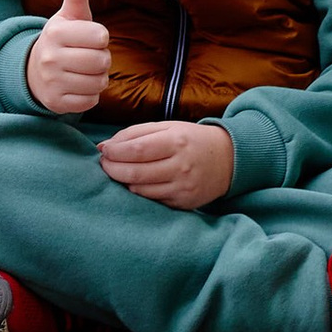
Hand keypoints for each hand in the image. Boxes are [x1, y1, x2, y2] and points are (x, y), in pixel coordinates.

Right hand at [27, 0, 111, 116]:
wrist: (34, 71)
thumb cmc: (62, 40)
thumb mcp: (68, 16)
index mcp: (56, 32)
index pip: (101, 36)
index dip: (101, 38)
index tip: (90, 38)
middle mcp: (50, 57)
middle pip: (102, 61)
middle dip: (102, 60)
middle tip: (89, 57)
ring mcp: (52, 81)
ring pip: (98, 83)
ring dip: (98, 79)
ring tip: (85, 72)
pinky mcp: (56, 102)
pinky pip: (90, 101)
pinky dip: (90, 95)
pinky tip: (79, 86)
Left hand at [98, 117, 234, 209]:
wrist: (228, 160)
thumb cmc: (191, 139)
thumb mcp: (167, 127)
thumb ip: (135, 133)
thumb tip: (104, 146)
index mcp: (176, 142)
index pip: (137, 150)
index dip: (115, 152)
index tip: (104, 150)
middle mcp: (181, 167)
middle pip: (135, 172)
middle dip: (112, 168)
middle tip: (104, 163)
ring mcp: (183, 188)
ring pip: (140, 189)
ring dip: (122, 181)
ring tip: (118, 171)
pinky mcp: (184, 203)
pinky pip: (152, 200)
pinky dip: (138, 191)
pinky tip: (136, 182)